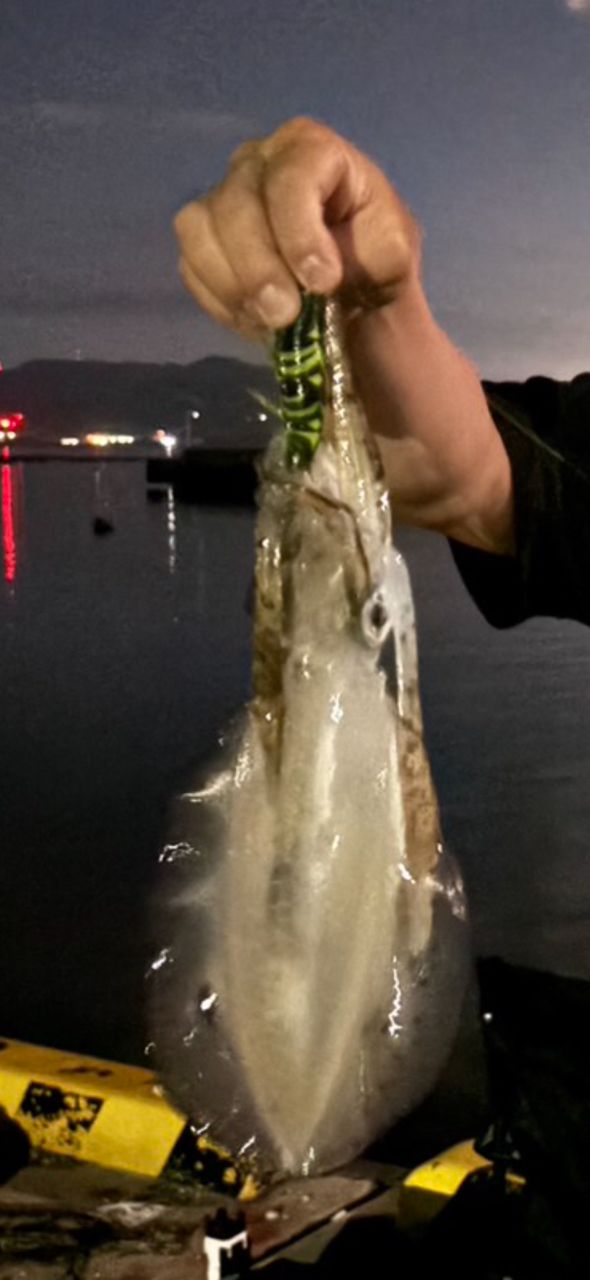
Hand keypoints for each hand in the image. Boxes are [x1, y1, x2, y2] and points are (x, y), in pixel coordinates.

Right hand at [174, 116, 421, 336]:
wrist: (351, 295)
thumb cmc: (372, 260)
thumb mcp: (392, 250)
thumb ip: (368, 250)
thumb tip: (319, 272)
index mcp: (309, 149)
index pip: (291, 176)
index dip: (300, 233)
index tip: (322, 283)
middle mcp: (256, 163)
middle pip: (236, 204)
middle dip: (260, 267)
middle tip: (287, 316)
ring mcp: (221, 199)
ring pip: (199, 230)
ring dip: (234, 285)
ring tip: (272, 322)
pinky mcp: (201, 242)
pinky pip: (192, 266)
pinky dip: (220, 299)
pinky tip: (254, 319)